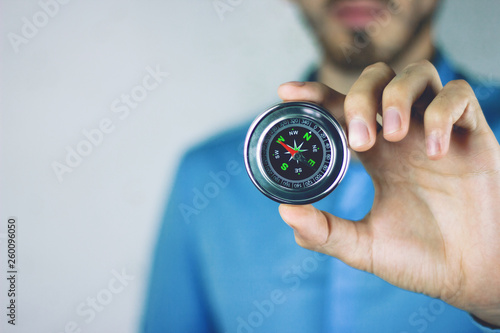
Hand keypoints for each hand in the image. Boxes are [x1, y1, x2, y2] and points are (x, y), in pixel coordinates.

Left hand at [277, 61, 499, 325]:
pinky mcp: (473, 135)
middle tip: (359, 141)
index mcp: (376, 155)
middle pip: (376, 79)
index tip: (286, 92)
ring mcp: (437, 132)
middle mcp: (403, 136)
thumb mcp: (363, 247)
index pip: (340, 107)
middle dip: (360, 97)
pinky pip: (459, 96)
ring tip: (392, 136)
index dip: (314, 93)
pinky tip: (434, 152)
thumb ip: (324, 232)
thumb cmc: (420, 259)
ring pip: (417, 74)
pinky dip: (441, 113)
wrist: (471, 275)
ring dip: (396, 96)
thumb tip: (285, 212)